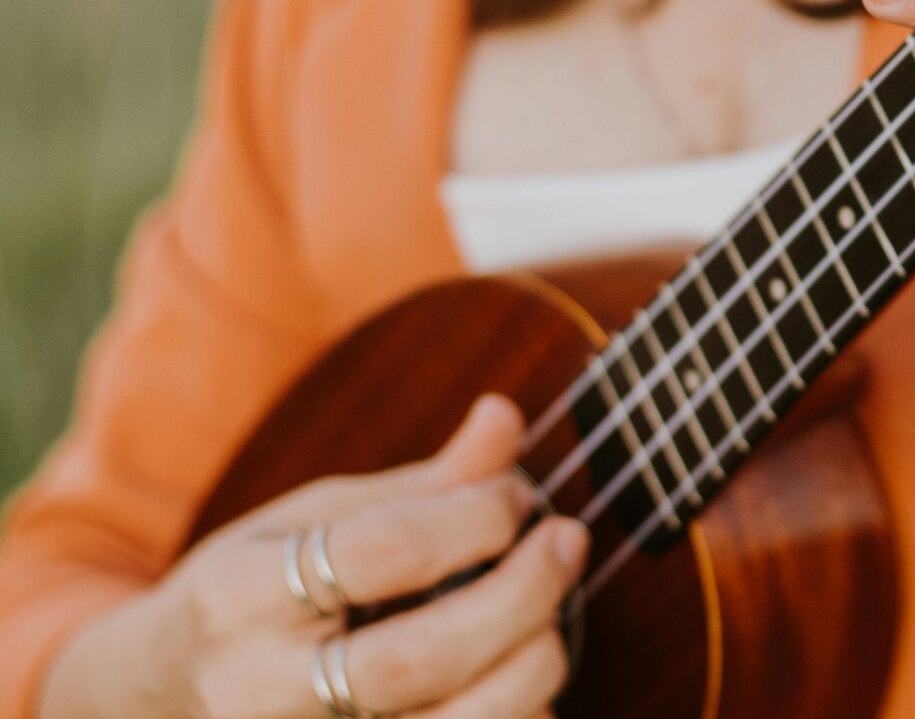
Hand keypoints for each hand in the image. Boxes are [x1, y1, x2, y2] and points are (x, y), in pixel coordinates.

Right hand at [43, 396, 587, 718]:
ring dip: (529, 668)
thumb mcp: (310, 519)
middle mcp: (256, 692)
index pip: (384, 551)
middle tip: (568, 541)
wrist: (153, 698)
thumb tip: (507, 417)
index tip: (518, 493)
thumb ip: (419, 483)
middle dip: (520, 595)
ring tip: (557, 617)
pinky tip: (529, 684)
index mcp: (239, 596)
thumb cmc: (254, 592)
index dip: (475, 515)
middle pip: (419, 658)